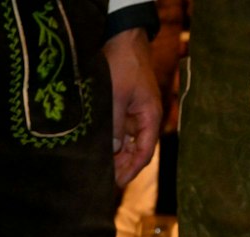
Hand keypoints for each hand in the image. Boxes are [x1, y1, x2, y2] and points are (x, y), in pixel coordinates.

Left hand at [103, 27, 161, 187]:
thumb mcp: (116, 97)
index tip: (116, 183)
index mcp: (150, 117)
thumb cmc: (123, 65)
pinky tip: (99, 151)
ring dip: (116, 156)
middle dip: (122, 167)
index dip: (131, 170)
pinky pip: (122, 132)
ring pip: (128, 144)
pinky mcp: (126, 108)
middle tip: (102, 179)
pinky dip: (113, 143)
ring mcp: (136, 114)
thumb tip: (115, 151)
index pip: (145, 153)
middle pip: (137, 152)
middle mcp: (146, 119)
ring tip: (99, 168)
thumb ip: (116, 126)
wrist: (123, 40)